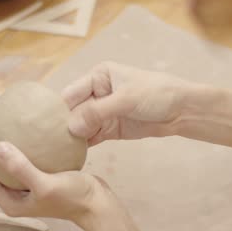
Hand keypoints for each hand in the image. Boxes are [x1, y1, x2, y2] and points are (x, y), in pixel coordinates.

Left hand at [0, 128, 106, 220]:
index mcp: (10, 201)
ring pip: (8, 161)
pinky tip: (31, 128)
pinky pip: (27, 157)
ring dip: (4, 142)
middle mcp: (16, 194)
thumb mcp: (45, 184)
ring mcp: (28, 185)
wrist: (97, 203)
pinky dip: (25, 143)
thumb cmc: (73, 198)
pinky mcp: (41, 176)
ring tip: (5, 120)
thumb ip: (20, 167)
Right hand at [62, 61, 200, 144]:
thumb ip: (98, 112)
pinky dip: (84, 145)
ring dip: (73, 137)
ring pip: (81, 126)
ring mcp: (103, 113)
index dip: (61, 110)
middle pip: (73, 111)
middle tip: (52, 143)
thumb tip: (72, 127)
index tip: (49, 127)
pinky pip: (92, 137)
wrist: (182, 110)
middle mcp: (96, 93)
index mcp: (98, 77)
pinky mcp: (110, 129)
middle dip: (65, 126)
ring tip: (58, 151)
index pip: (72, 93)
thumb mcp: (126, 99)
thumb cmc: (157, 94)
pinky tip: (73, 154)